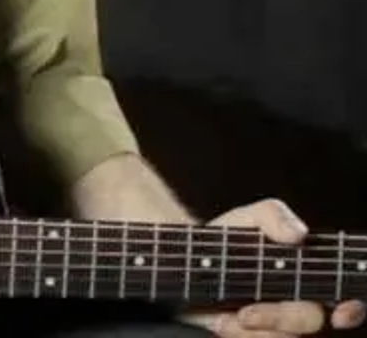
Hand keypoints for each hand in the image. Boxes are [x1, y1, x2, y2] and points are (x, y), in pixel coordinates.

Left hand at [184, 199, 365, 337]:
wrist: (190, 261)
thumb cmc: (230, 238)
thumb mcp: (248, 218)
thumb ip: (274, 216)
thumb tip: (299, 235)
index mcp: (309, 275)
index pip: (348, 299)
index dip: (352, 309)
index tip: (339, 312)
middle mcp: (301, 304)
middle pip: (312, 321)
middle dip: (280, 318)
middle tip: (247, 311)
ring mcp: (280, 325)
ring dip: (255, 327)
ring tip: (232, 311)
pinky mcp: (256, 336)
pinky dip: (236, 333)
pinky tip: (220, 320)